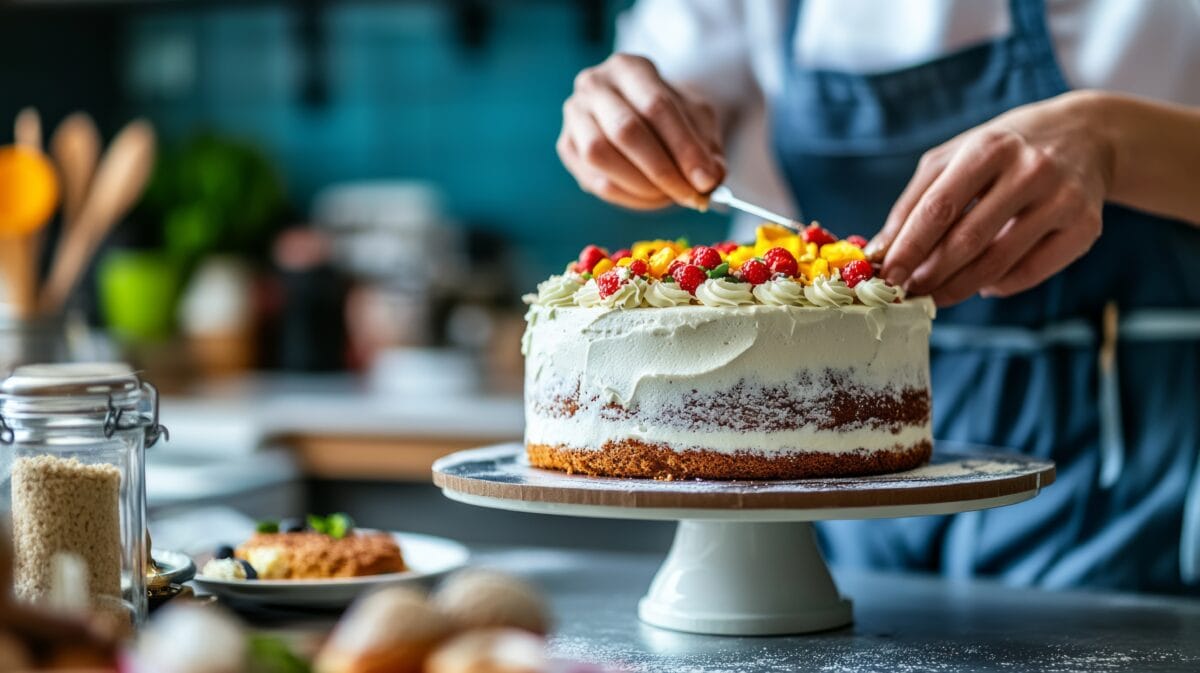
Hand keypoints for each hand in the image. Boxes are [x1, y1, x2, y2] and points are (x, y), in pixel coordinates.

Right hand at [558, 53, 724, 209]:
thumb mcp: (697, 120)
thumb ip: (706, 147)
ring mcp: (574, 115)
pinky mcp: (567, 146)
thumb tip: (710, 180)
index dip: (683, 147)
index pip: (656, 106)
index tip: (706, 180)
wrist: (637, 112)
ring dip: (642, 185)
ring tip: (670, 196)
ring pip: (601, 155)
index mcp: (630, 67)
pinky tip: (652, 198)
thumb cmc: (669, 115)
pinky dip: (628, 197)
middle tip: (690, 195)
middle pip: (625, 130)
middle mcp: (594, 85)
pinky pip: (594, 180)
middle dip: (662, 170)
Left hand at [869, 91, 1113, 305]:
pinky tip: (982, 285)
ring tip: (935, 295)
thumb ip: (916, 201)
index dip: (909, 246)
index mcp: (989, 148)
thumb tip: (882, 251)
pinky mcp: (1085, 227)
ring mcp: (1062, 200)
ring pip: (998, 262)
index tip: (887, 273)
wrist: (1088, 136)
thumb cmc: (1004, 151)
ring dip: (958, 287)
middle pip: (968, 239)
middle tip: (908, 291)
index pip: (939, 207)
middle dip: (931, 273)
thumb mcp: (957, 157)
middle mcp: (1030, 170)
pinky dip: (998, 285)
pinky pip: (1030, 272)